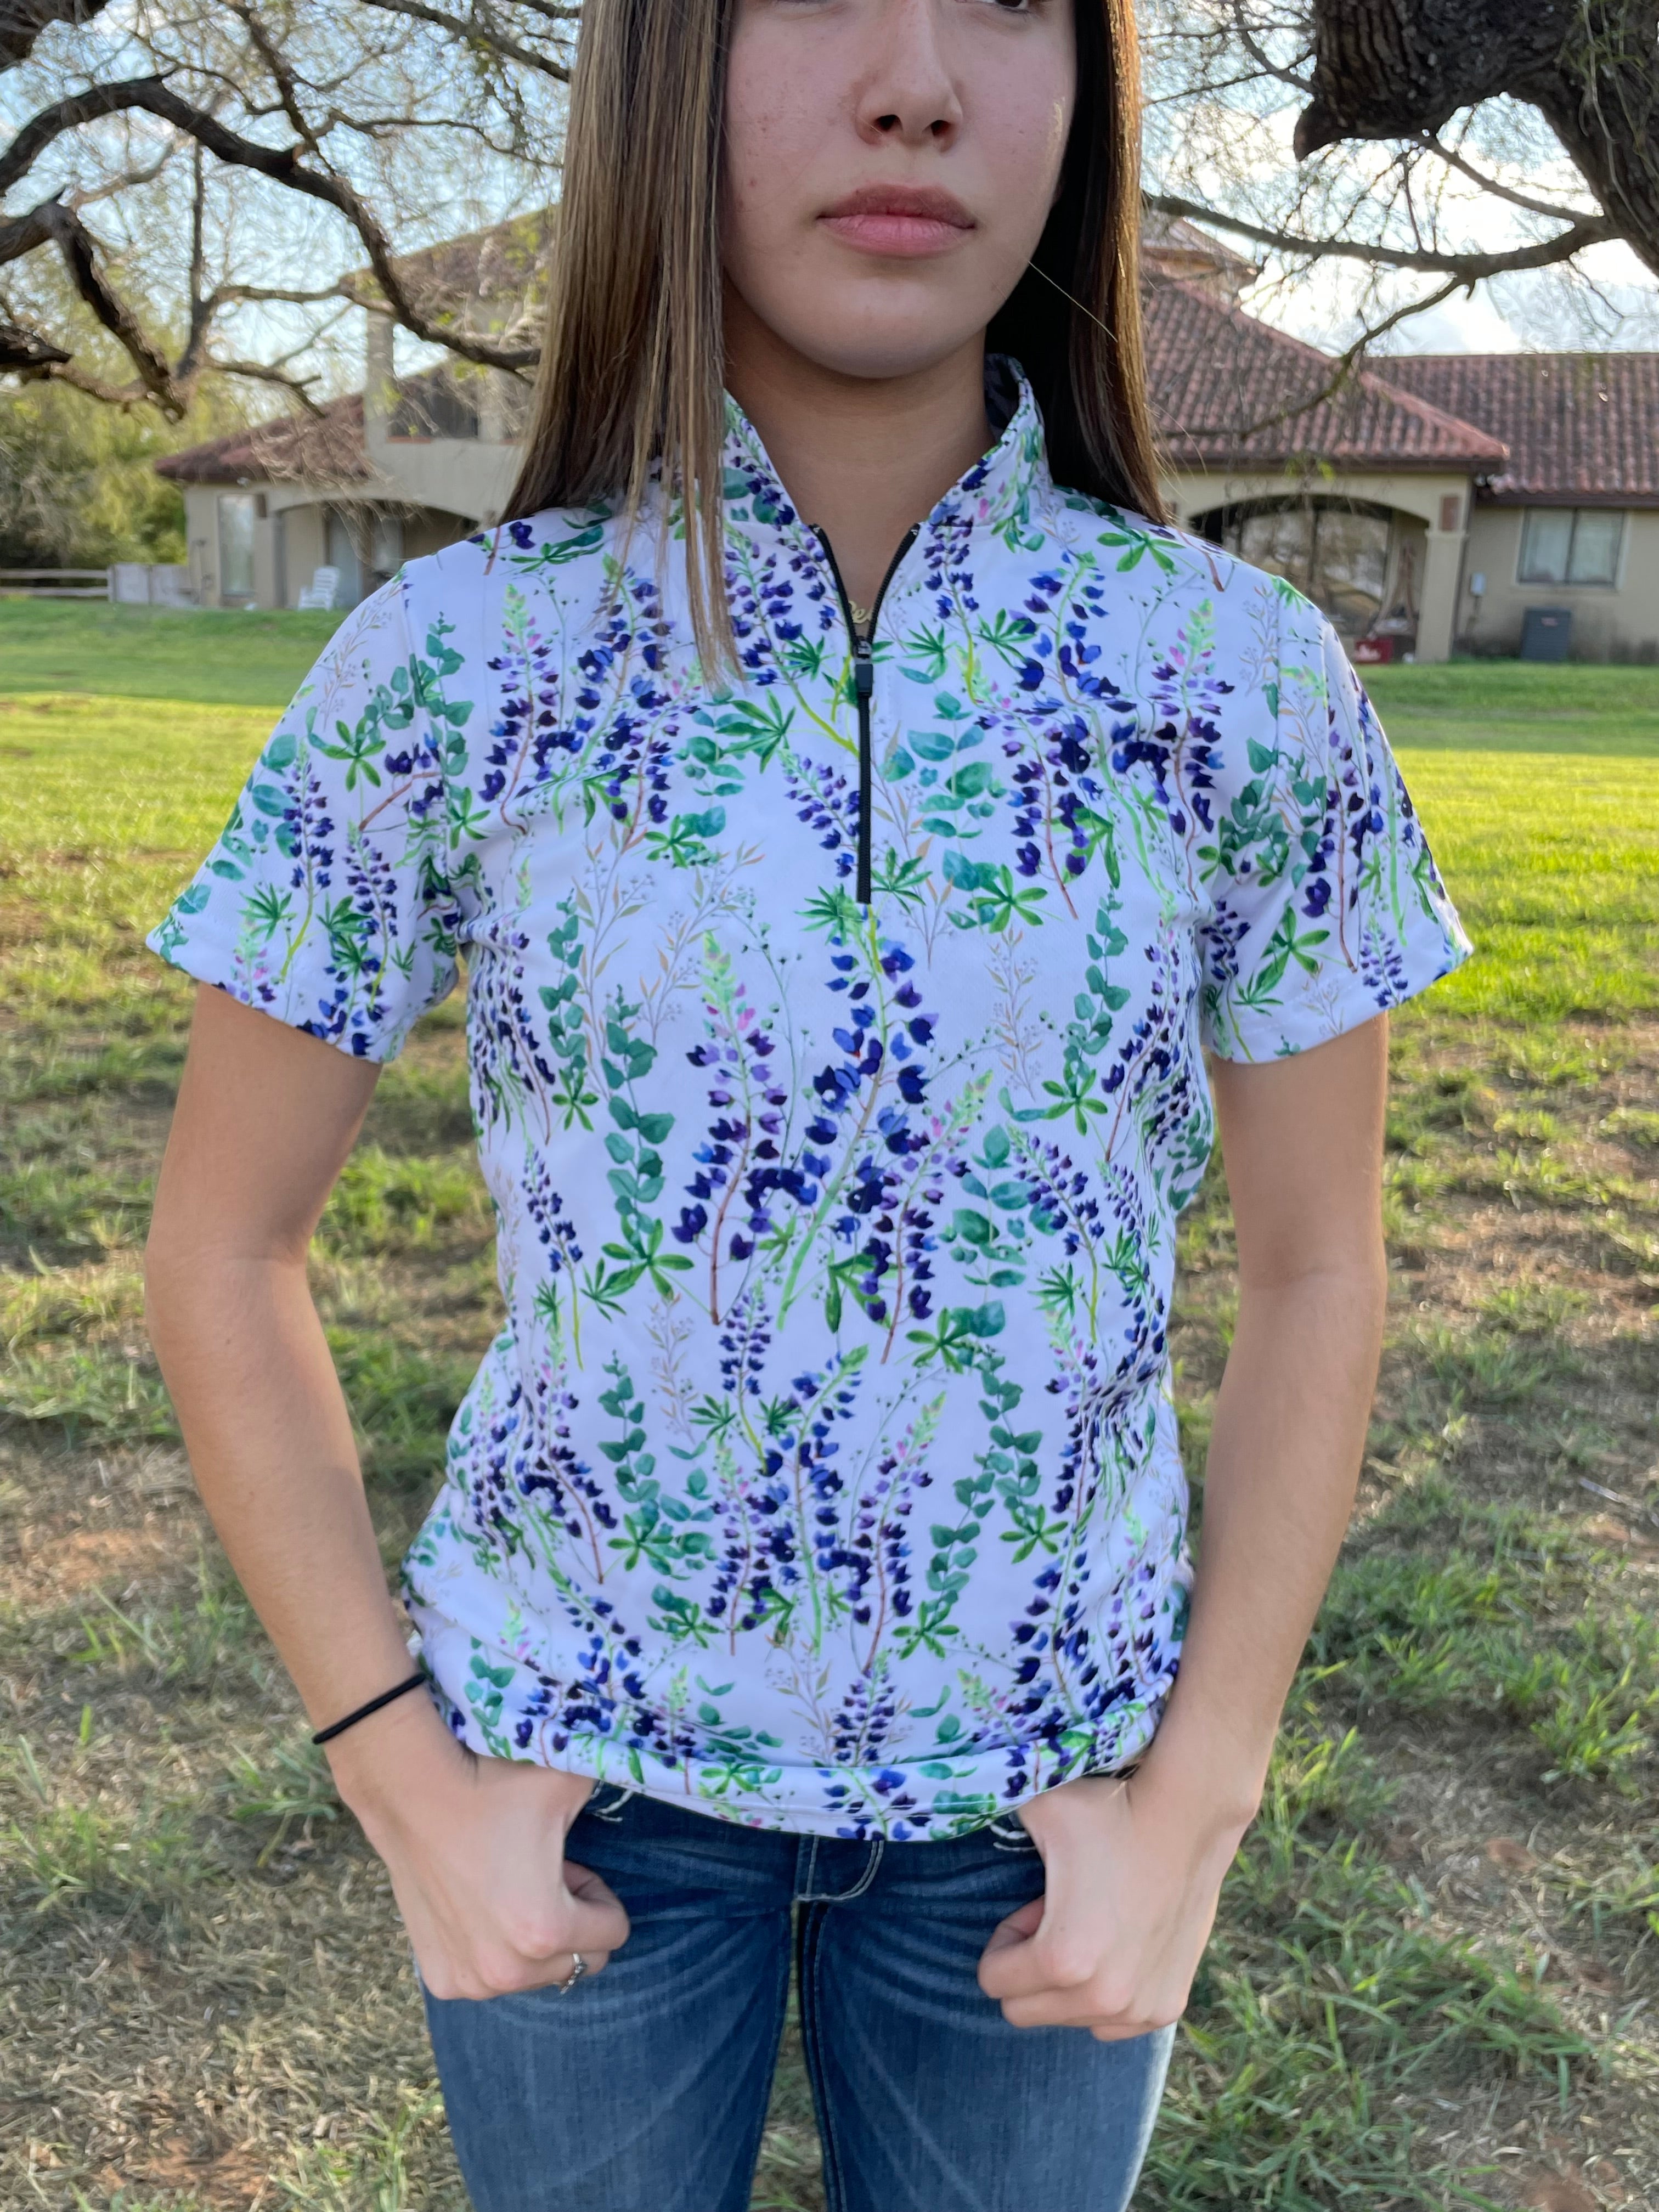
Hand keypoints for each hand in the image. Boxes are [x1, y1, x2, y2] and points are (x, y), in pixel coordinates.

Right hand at [326, 1692, 630, 2000]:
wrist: (412, 1793)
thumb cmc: (491, 1788)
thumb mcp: (569, 1784)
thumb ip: (622, 1785)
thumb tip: (658, 1775)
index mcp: (545, 1932)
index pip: (613, 1935)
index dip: (598, 1893)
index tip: (569, 1863)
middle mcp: (505, 1971)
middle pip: (577, 1962)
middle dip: (570, 1921)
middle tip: (538, 1874)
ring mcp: (469, 1981)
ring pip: (534, 1974)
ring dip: (533, 1937)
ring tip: (505, 1884)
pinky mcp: (440, 1979)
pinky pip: (492, 1977)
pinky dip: (494, 1948)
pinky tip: (476, 1902)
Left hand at [976, 1763, 1248, 2039]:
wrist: (1187, 1818)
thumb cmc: (1108, 1812)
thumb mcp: (1037, 1810)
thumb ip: (984, 1812)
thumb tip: (942, 1801)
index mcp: (1062, 1960)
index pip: (992, 1982)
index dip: (1005, 1939)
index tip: (1033, 1904)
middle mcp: (1103, 1998)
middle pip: (1024, 2011)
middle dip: (1030, 1967)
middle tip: (1058, 1916)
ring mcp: (1139, 2009)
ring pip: (1068, 2020)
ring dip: (1068, 1983)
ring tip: (1092, 1925)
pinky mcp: (1166, 2008)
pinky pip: (1112, 2024)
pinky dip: (1105, 1995)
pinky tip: (1120, 1945)